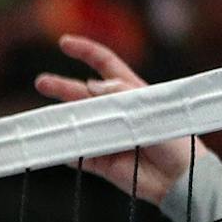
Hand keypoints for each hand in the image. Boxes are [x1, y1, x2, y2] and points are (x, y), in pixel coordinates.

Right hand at [35, 36, 204, 204]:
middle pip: (83, 94)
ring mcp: (107, 137)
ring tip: (44, 118)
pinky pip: (78, 155)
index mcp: (131, 93)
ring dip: (61, 119)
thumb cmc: (172, 138)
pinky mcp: (102, 162)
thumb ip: (121, 95)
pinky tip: (54, 146)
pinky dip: (66, 151)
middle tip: (41, 82)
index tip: (64, 43)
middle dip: (62, 87)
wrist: (180, 178)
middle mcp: (116, 112)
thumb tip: (91, 86)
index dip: (85, 52)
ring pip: (78, 124)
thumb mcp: (149, 108)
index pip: (105, 65)